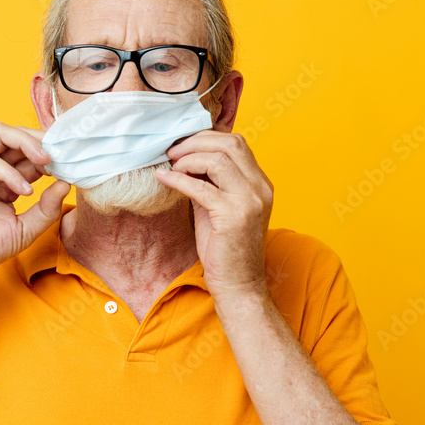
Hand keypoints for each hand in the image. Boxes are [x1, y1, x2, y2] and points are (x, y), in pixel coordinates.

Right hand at [0, 122, 70, 288]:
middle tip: (60, 155)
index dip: (50, 154)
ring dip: (25, 141)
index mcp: (4, 178)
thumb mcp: (26, 229)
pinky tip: (23, 190)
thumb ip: (47, 208)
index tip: (70, 163)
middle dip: (40, 139)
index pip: (28, 153)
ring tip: (45, 160)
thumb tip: (67, 183)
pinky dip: (9, 172)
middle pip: (14, 134)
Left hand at [155, 131, 273, 300]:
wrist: (238, 286)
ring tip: (170, 165)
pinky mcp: (233, 216)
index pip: (237, 143)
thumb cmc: (226, 250)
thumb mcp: (218, 208)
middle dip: (196, 142)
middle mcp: (260, 188)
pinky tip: (163, 178)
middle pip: (230, 144)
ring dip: (188, 159)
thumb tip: (184, 160)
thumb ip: (208, 183)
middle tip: (172, 151)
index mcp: (261, 184)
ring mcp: (250, 201)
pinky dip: (178, 179)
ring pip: (218, 159)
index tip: (182, 144)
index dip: (206, 138)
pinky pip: (201, 187)